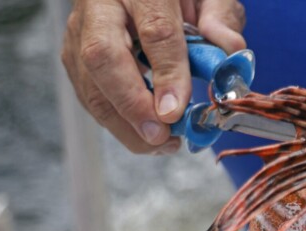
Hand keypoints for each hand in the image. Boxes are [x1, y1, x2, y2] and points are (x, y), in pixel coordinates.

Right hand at [61, 0, 245, 153]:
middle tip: (160, 135)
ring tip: (161, 143)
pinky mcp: (74, 52)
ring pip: (89, 81)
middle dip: (132, 105)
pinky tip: (146, 134)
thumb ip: (221, 20)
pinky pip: (88, 93)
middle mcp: (101, 4)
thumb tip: (230, 58)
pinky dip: (116, 121)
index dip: (167, 75)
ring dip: (124, 123)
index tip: (176, 112)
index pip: (155, 31)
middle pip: (102, 56)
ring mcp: (80, 28)